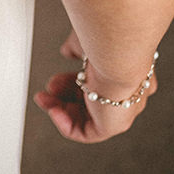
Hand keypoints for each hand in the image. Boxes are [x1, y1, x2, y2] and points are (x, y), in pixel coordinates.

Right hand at [33, 30, 157, 142]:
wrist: (118, 50)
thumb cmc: (107, 41)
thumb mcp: (86, 42)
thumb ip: (77, 49)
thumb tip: (68, 51)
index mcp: (126, 72)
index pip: (97, 83)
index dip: (72, 81)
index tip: (56, 78)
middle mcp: (129, 93)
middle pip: (90, 101)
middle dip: (64, 95)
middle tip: (47, 89)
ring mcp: (123, 110)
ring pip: (88, 117)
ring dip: (62, 109)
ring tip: (44, 99)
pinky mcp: (115, 125)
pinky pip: (87, 132)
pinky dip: (66, 124)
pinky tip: (53, 111)